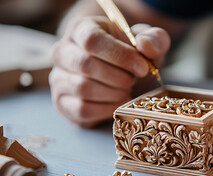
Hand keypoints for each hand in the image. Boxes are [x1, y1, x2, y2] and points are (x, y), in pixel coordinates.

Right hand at [50, 16, 169, 126]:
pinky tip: (119, 101)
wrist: (121, 74)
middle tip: (134, 80)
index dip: (120, 56)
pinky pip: (82, 109)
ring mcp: (59, 79)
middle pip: (86, 65)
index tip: (143, 67)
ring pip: (83, 89)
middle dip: (119, 77)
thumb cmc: (131, 56)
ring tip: (127, 90)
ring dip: (114, 93)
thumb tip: (145, 45)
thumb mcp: (147, 43)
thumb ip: (154, 39)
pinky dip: (106, 109)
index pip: (92, 40)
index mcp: (81, 29)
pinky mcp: (62, 102)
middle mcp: (63, 52)